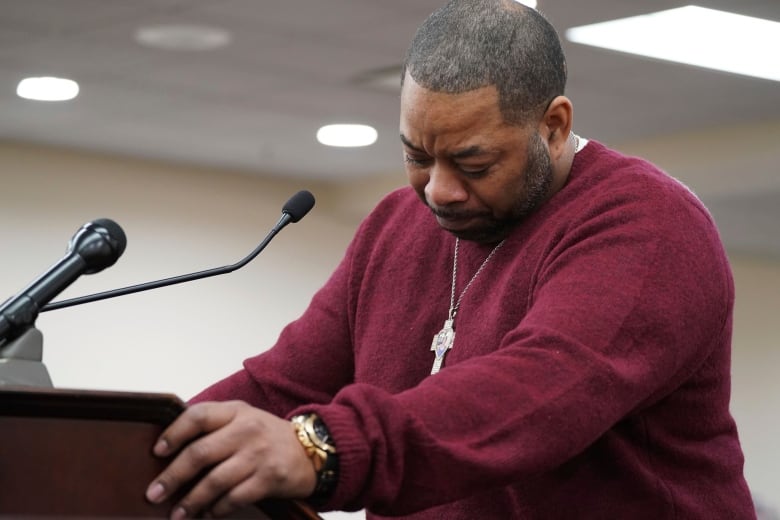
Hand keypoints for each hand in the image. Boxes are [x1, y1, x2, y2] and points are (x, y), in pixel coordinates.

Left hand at [145, 400, 315, 518]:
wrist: (312, 450)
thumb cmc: (268, 436)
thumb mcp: (244, 418)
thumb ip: (214, 426)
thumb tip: (170, 448)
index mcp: (236, 411)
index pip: (198, 416)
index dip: (174, 433)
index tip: (156, 451)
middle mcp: (247, 429)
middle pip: (200, 453)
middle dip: (172, 476)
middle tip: (154, 493)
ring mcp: (259, 454)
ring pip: (214, 481)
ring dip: (191, 501)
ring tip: (177, 513)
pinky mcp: (270, 478)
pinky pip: (234, 498)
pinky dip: (217, 510)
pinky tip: (208, 514)